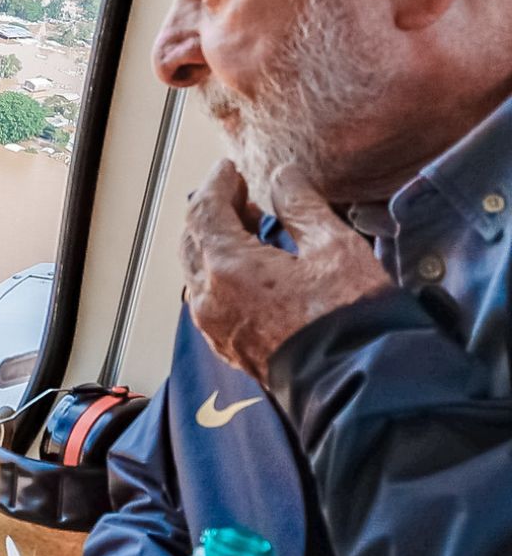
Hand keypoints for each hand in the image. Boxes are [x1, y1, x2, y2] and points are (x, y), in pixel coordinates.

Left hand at [180, 160, 392, 384]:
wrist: (362, 386)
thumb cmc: (352, 317)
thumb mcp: (333, 246)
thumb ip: (300, 205)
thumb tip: (281, 177)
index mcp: (226, 269)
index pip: (203, 211)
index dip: (217, 183)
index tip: (231, 168)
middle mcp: (209, 299)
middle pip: (193, 240)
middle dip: (213, 211)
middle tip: (241, 194)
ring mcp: (215, 328)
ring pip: (198, 271)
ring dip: (215, 243)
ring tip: (251, 227)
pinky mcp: (230, 348)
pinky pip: (210, 299)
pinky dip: (220, 274)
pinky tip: (252, 268)